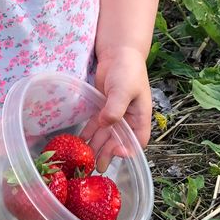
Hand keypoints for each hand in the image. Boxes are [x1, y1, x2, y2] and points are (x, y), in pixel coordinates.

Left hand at [86, 47, 152, 169]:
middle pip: (119, 141)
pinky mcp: (102, 108)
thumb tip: (106, 124)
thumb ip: (115, 108)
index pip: (137, 140)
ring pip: (106, 135)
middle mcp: (128, 119)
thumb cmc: (127, 70)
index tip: (116, 152)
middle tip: (96, 167)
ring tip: (86, 161)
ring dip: (97, 147)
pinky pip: (96, 125)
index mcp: (140, 117)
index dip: (128, 149)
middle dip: (108, 153)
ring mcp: (115, 114)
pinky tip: (80, 143)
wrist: (118, 53)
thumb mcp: (123, 89)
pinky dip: (89, 134)